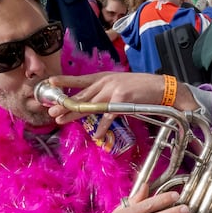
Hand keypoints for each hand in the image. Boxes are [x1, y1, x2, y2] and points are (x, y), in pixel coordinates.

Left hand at [43, 72, 197, 140]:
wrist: (161, 87)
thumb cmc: (140, 88)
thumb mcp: (119, 84)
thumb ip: (104, 91)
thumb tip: (90, 101)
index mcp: (104, 77)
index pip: (81, 80)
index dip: (65, 81)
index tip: (50, 83)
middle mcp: (106, 81)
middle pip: (82, 95)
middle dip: (65, 104)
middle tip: (52, 111)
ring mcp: (114, 90)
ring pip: (90, 105)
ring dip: (75, 114)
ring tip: (62, 120)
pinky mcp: (122, 100)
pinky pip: (108, 116)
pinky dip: (103, 127)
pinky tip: (97, 135)